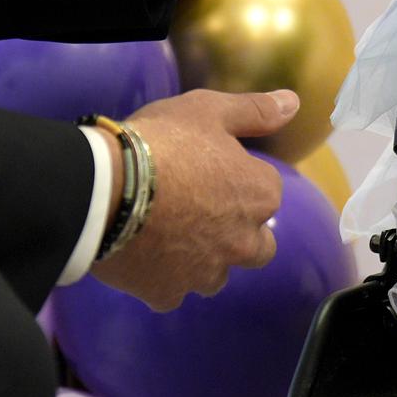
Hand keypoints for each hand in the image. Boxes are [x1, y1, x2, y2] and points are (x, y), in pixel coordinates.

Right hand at [91, 88, 291, 309]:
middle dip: (238, 234)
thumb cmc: (162, 143)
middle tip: (201, 211)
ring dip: (203, 260)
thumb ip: (255, 111)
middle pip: (257, 247)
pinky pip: (171, 291)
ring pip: (215, 275)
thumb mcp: (209, 110)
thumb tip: (293, 103)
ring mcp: (204, 273)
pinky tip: (142, 255)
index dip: (239, 179)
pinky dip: (162, 277)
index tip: (211, 170)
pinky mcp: (167, 293)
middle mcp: (242, 242)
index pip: (267, 190)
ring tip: (169, 235)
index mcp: (258, 195)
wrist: (103, 188)